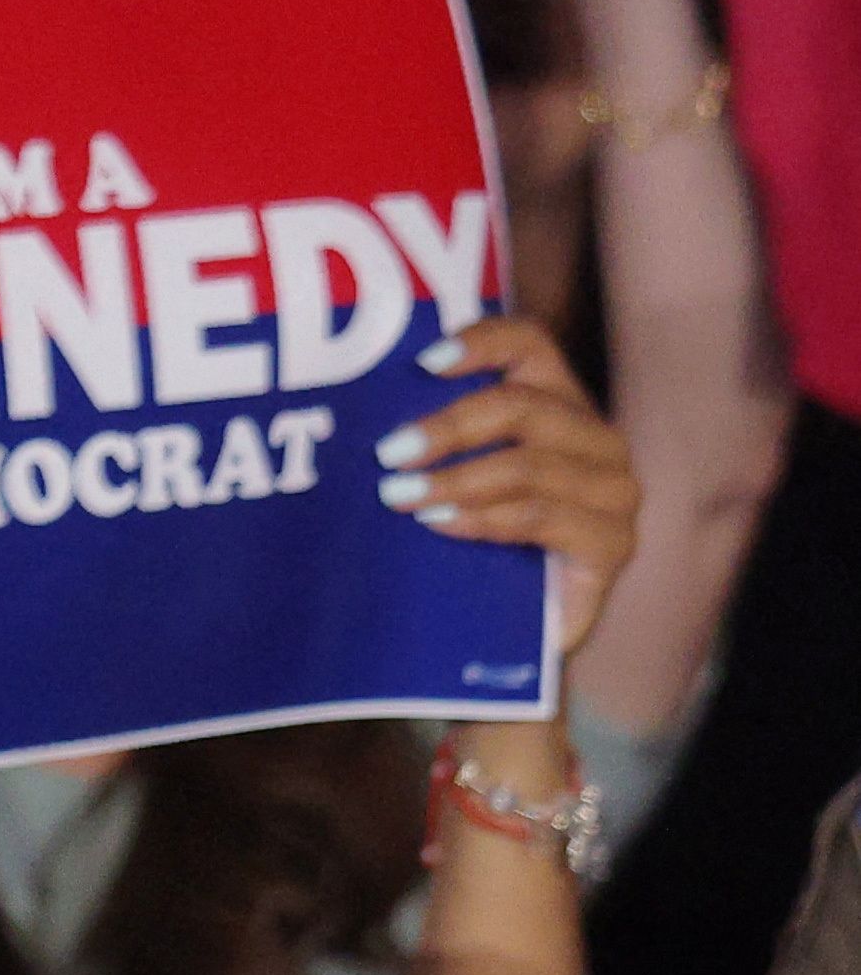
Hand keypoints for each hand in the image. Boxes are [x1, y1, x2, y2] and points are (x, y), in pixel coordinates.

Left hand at [381, 318, 638, 660]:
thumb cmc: (469, 543)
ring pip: (530, 465)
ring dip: (455, 479)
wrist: (509, 634)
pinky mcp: (614, 545)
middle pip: (524, 405)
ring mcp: (614, 492)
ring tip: (399, 497)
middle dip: (448, 426)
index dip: (480, 341)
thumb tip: (359, 412)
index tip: (422, 363)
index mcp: (558, 404)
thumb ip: (430, 442)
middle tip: (388, 453)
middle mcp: (597, 439)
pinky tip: (440, 523)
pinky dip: (483, 518)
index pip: (530, 345)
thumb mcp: (448, 480)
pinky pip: (541, 518)